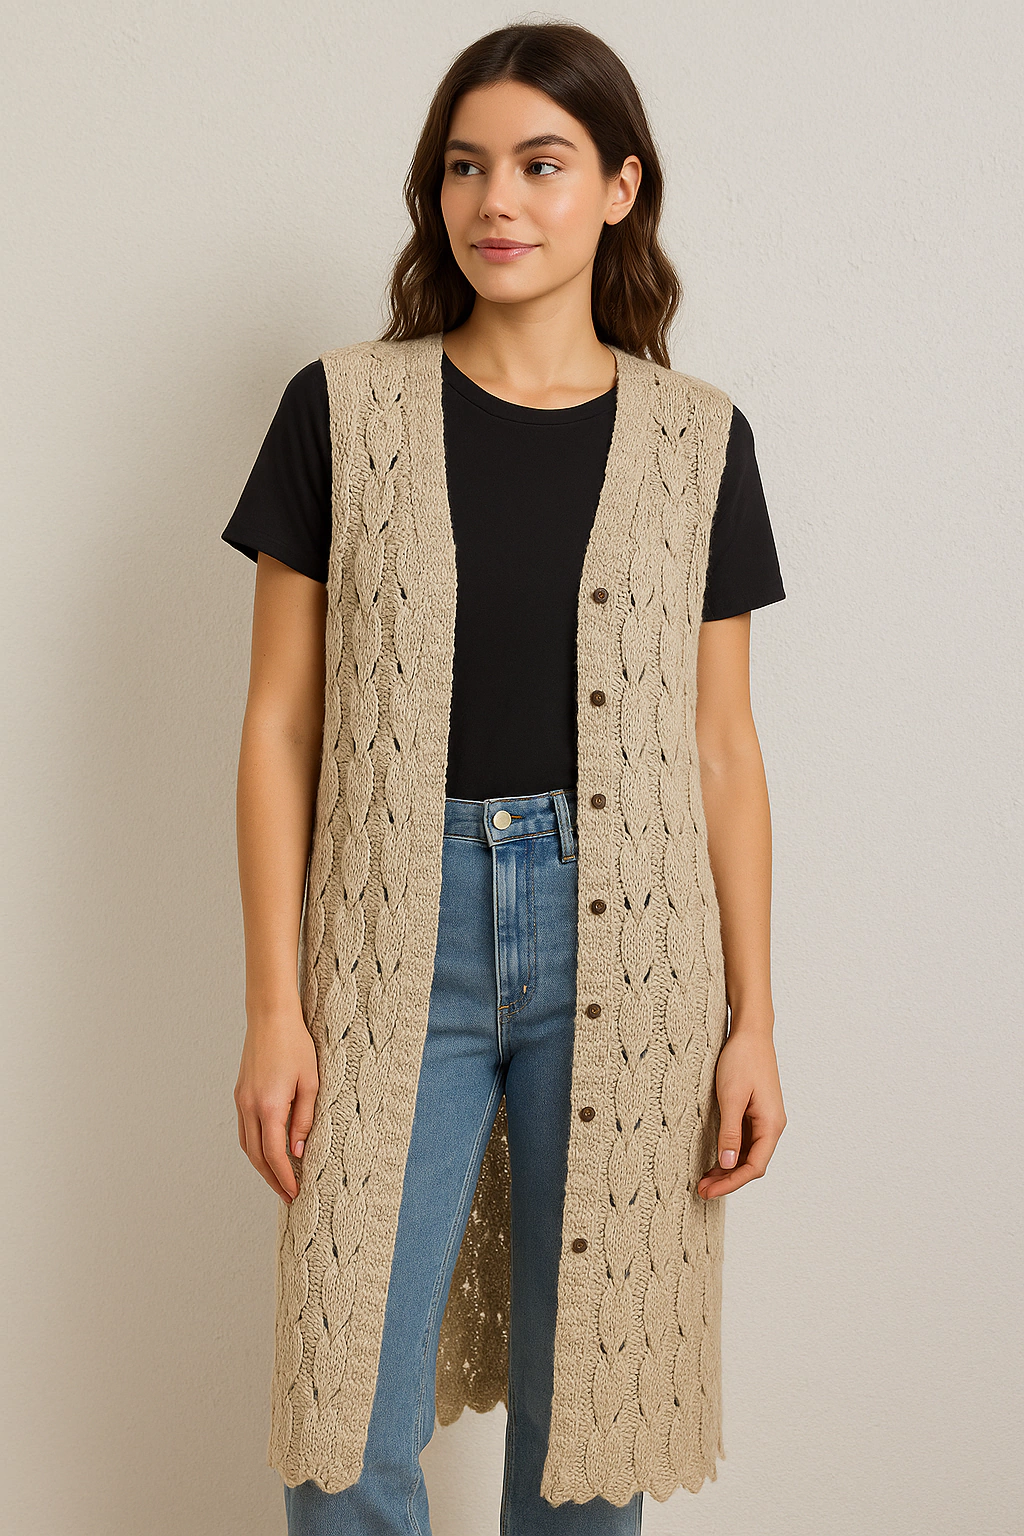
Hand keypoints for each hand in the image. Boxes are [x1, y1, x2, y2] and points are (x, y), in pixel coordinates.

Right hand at [234, 1000, 318, 1204]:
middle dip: (272, 1178)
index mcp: (269, 1105)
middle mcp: (249, 1106)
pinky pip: (244, 1129)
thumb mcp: (311, 1082)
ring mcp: (241, 1100)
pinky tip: (267, 1151)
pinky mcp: (240, 1093)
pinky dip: (254, 1146)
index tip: (295, 1192)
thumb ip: (304, 1119)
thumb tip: (299, 1151)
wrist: (271, 1017)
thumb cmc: (296, 1045)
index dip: (284, 1177)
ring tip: (279, 1179)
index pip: (274, 1154)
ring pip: (246, 1144)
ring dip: (261, 1165)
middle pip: (256, 1155)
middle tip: (288, 1195)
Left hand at [697, 1024, 785, 1198]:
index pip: (754, 1166)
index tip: (708, 1191)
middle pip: (752, 1164)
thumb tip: (728, 1164)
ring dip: (728, 1168)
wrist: (751, 1032)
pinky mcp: (756, 1111)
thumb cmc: (742, 1059)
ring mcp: (765, 1118)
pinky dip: (730, 1152)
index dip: (731, 1183)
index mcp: (771, 1124)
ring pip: (748, 1153)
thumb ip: (730, 1132)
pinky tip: (715, 1158)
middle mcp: (772, 1125)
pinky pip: (745, 1140)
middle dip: (727, 1179)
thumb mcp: (731, 1097)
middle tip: (701, 1190)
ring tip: (704, 1179)